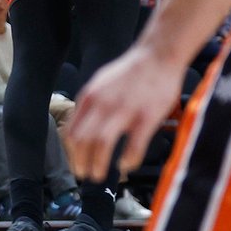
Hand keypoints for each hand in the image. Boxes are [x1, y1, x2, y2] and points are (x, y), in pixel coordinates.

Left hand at [66, 43, 188, 177]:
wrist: (158, 55)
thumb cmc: (132, 71)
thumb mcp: (101, 82)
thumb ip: (91, 104)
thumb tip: (81, 127)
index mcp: (90, 96)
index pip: (72, 131)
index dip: (72, 152)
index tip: (76, 163)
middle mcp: (103, 103)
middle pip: (83, 140)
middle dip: (81, 162)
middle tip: (85, 175)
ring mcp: (124, 110)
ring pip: (102, 144)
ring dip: (98, 164)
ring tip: (99, 175)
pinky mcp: (146, 116)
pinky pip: (133, 145)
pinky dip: (127, 160)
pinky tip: (126, 166)